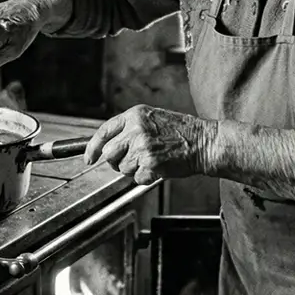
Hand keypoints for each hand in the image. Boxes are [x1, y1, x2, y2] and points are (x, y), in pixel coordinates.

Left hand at [84, 105, 215, 184]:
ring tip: (153, 160)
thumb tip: (110, 145)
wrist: (205, 142)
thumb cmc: (182, 132)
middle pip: (110, 154)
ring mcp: (142, 146)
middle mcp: (135, 129)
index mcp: (135, 115)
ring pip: (123, 168)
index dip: (92, 147)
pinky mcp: (150, 163)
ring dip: (135, 170)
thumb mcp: (153, 119)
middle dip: (117, 162)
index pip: (104, 131)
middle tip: (133, 161)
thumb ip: (131, 128)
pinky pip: (138, 178)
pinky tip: (160, 168)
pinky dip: (147, 178)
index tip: (89, 158)